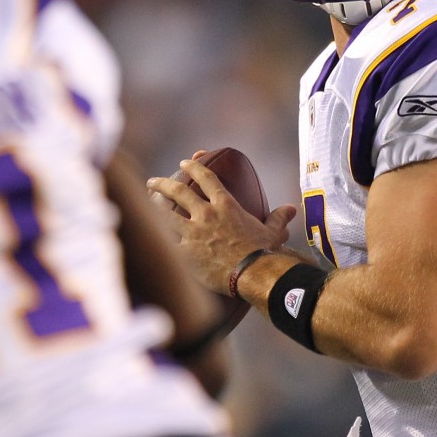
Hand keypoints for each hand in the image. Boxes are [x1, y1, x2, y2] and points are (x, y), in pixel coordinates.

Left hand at [147, 158, 296, 295]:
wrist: (253, 273)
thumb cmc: (264, 252)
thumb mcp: (273, 232)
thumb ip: (279, 218)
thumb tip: (291, 209)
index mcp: (226, 205)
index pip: (206, 178)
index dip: (194, 167)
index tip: (185, 163)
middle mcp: (206, 215)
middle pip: (178, 192)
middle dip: (162, 184)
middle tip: (153, 181)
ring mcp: (193, 233)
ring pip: (164, 215)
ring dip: (152, 207)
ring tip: (144, 205)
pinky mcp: (185, 253)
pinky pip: (165, 243)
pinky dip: (156, 239)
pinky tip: (148, 237)